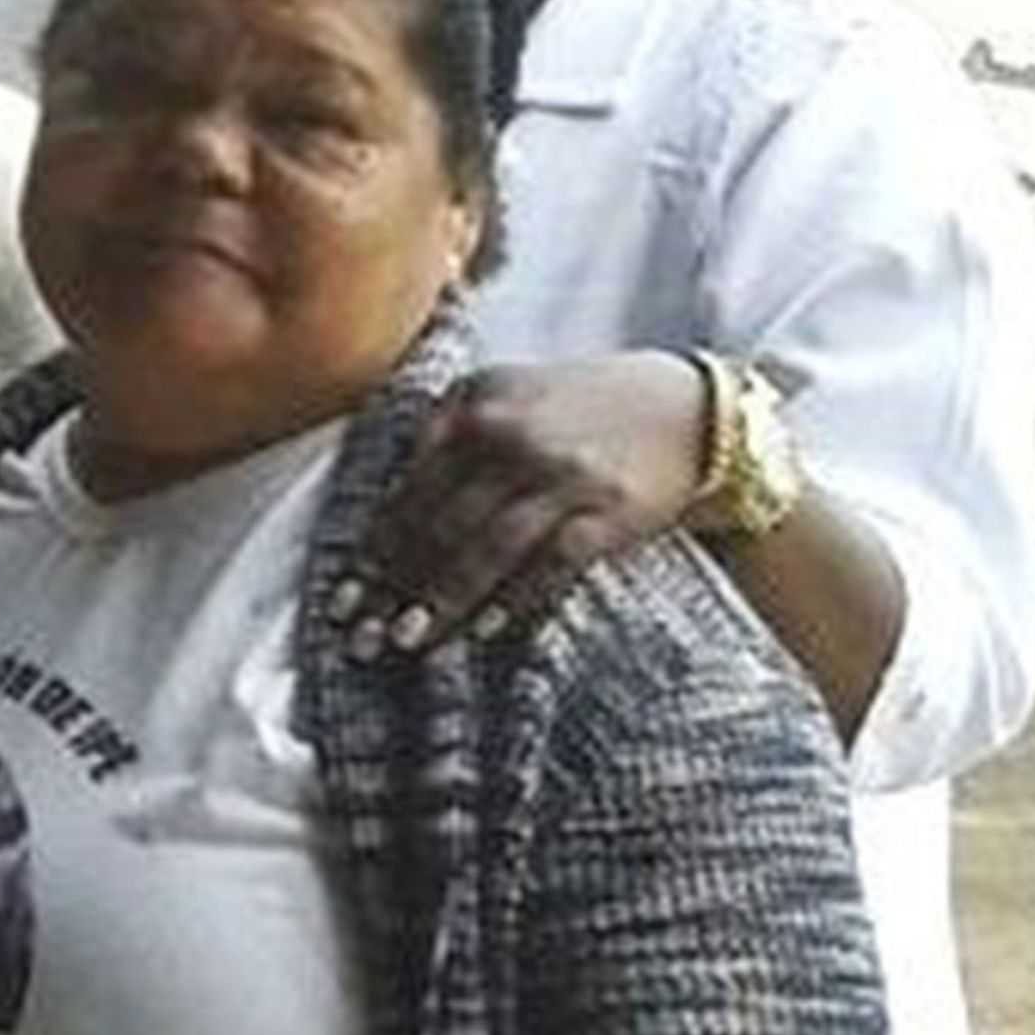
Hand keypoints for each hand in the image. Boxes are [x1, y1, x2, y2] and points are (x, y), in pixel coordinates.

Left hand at [359, 351, 706, 652]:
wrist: (693, 411)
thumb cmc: (582, 408)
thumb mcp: (507, 394)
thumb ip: (447, 436)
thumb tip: (387, 513)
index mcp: (474, 405)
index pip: (407, 489)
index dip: (372, 549)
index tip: (341, 594)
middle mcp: (511, 437)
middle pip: (437, 526)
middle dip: (391, 586)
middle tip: (358, 634)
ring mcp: (561, 476)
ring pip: (484, 550)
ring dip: (440, 601)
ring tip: (405, 640)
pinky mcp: (609, 512)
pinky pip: (549, 565)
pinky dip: (513, 599)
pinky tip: (482, 630)